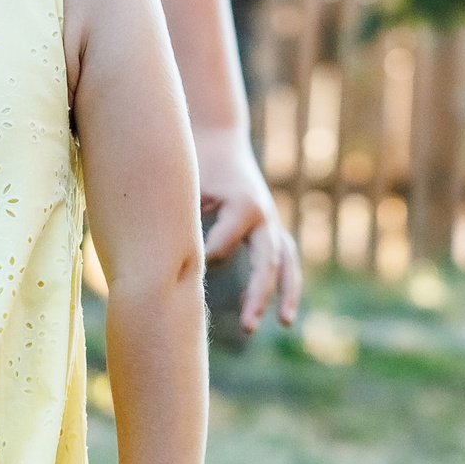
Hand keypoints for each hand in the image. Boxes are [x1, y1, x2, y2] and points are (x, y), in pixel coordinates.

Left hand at [198, 132, 300, 330]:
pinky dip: (286, 284)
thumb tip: (178, 258)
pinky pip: (285, 259)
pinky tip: (282, 313)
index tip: (184, 271)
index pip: (223, 246)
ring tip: (283, 323)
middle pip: (267, 262)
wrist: (218, 137)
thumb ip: (188, 219)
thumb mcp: (189, 185)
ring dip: (285, 294)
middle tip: (246, 326)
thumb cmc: (197, 163)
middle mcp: (264, 215)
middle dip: (258, 295)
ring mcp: (271, 222)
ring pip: (285, 263)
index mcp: (244, 204)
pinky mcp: (270, 227)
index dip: (203, 260)